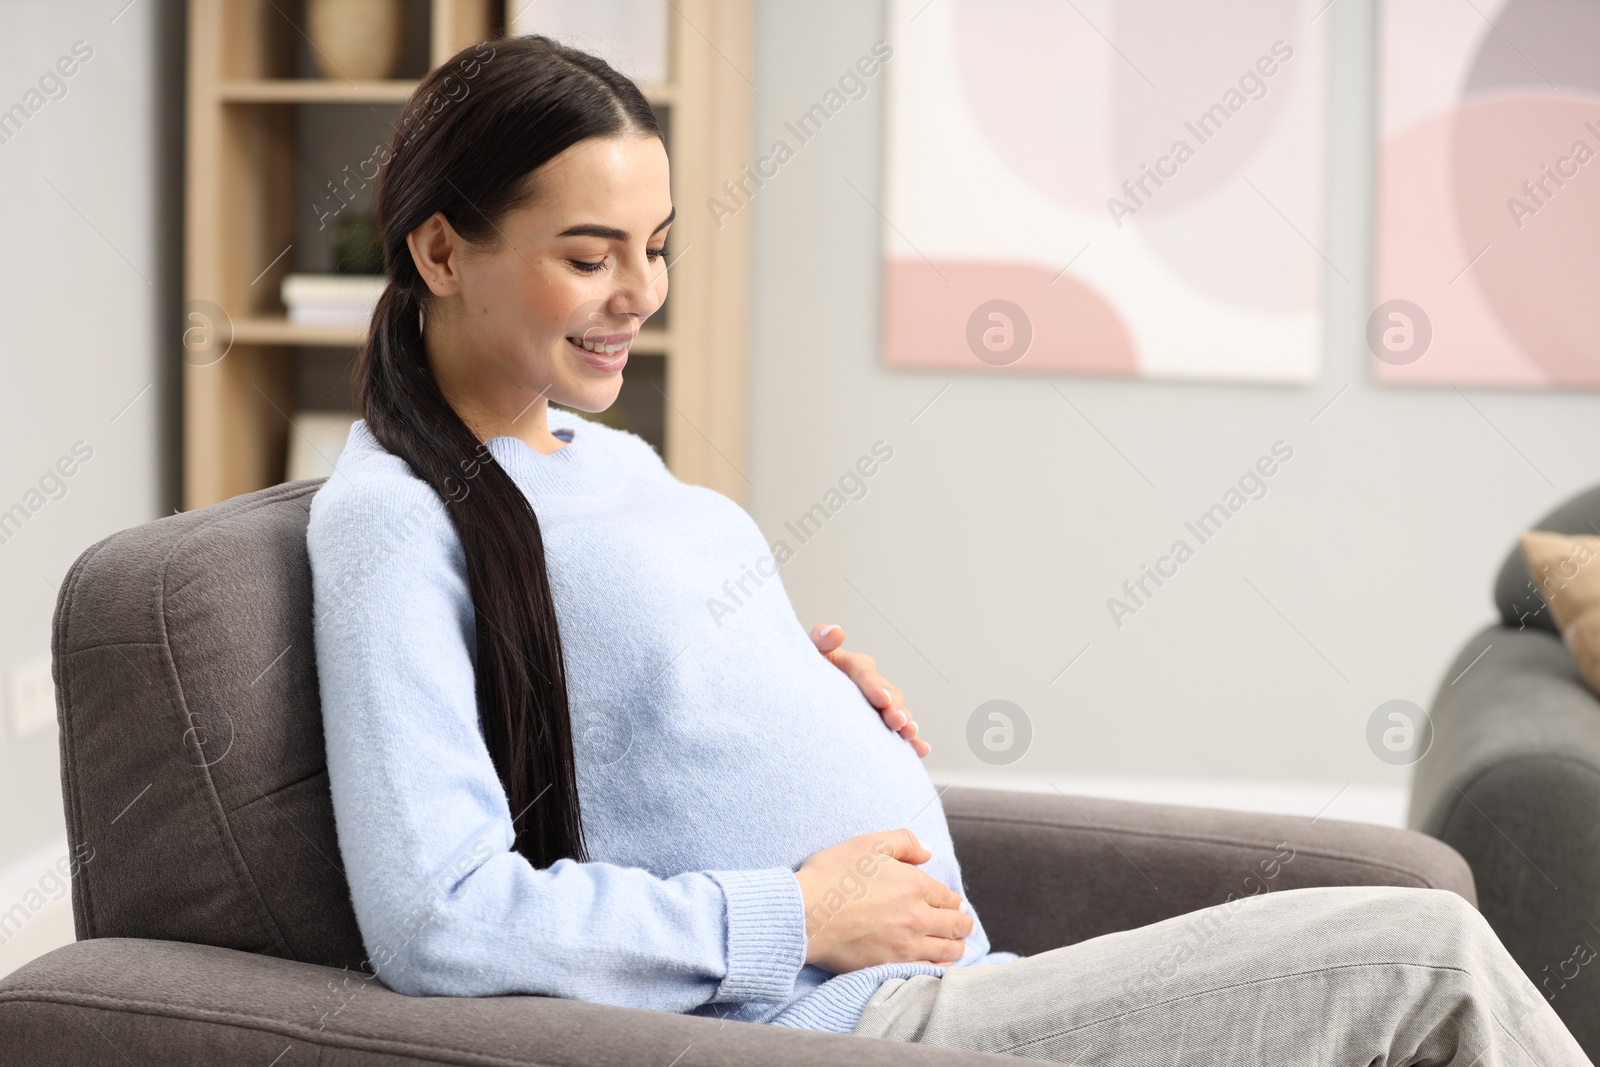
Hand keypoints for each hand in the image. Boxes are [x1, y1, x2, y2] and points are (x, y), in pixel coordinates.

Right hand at [793, 828, 972, 972]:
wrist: (805, 914)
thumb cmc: (832, 875)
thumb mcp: (868, 844)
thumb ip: (903, 842)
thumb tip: (927, 852)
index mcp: (915, 885)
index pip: (947, 897)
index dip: (953, 901)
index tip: (955, 905)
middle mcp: (917, 917)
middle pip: (954, 925)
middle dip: (962, 924)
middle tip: (964, 926)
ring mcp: (906, 945)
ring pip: (947, 950)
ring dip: (956, 947)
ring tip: (958, 947)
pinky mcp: (891, 966)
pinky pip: (928, 970)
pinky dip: (940, 967)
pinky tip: (940, 966)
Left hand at [811, 624, 929, 756]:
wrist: (795, 700)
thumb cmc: (799, 674)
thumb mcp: (806, 654)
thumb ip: (818, 640)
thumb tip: (836, 632)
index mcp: (850, 665)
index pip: (864, 671)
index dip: (874, 685)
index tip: (881, 700)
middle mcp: (868, 684)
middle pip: (887, 692)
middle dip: (894, 707)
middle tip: (897, 722)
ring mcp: (874, 705)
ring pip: (896, 711)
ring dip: (906, 721)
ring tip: (909, 733)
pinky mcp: (877, 725)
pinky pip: (897, 732)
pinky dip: (911, 741)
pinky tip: (920, 749)